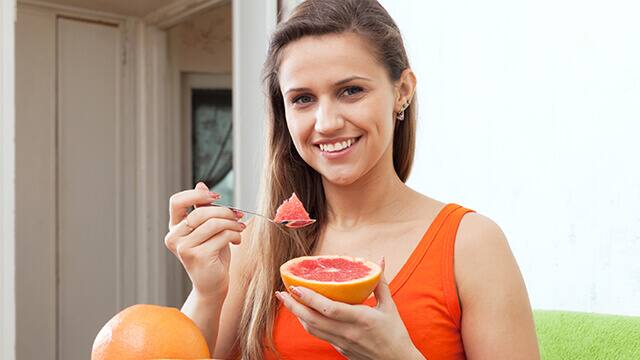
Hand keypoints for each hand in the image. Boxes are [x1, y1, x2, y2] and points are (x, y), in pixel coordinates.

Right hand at [164, 182, 244, 299]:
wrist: (212, 285)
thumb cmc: (212, 254)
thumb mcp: (208, 229)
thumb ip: (203, 209)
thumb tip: (201, 184)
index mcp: (174, 227)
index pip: (176, 201)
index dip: (196, 195)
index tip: (216, 196)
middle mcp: (174, 237)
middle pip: (200, 211)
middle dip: (224, 211)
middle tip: (238, 215)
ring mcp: (184, 248)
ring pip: (213, 223)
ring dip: (232, 224)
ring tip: (240, 228)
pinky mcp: (198, 256)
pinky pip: (221, 236)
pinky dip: (234, 235)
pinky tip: (238, 240)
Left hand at [275, 260, 423, 359]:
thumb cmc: (395, 334)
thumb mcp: (389, 307)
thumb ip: (380, 283)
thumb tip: (381, 260)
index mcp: (361, 319)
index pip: (330, 309)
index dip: (310, 298)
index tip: (295, 287)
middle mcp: (348, 333)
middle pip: (313, 320)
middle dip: (294, 306)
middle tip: (281, 292)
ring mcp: (342, 343)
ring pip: (312, 329)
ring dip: (297, 314)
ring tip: (287, 300)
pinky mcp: (339, 349)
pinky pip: (319, 335)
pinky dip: (307, 323)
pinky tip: (302, 313)